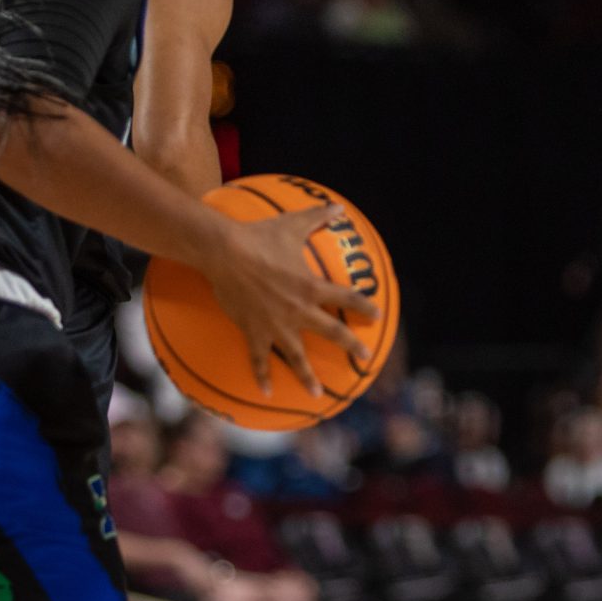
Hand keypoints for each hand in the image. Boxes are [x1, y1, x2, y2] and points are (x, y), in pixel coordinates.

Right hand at [207, 206, 381, 394]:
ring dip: (307, 376)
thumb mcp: (292, 224)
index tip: (377, 316)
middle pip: (332, 332)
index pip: (347, 298)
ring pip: (296, 356)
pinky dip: (262, 377)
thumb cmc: (260, 236)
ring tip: (318, 394)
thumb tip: (338, 206)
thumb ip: (317, 216)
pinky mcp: (253, 331)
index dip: (364, 306)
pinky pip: (258, 359)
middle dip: (351, 346)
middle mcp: (299, 310)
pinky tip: (267, 393)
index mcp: (311, 286)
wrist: (224, 252)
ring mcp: (276, 324)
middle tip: (364, 358)